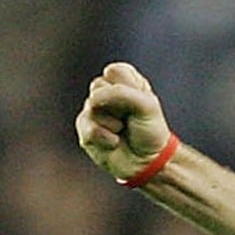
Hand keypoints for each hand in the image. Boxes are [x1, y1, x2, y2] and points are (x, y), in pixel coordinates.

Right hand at [76, 63, 173, 181]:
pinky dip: (105, 138)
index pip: (115, 71)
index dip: (128, 88)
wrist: (147, 163)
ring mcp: (93, 110)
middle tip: (129, 119)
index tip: (140, 102)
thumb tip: (92, 101)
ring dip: (113, 123)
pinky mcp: (85, 130)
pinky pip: (88, 128)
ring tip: (122, 131)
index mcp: (123, 81)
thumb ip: (121, 94)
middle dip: (119, 106)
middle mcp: (106, 92)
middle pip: (99, 86)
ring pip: (92, 106)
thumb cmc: (150, 131)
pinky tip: (114, 142)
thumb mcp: (146, 106)